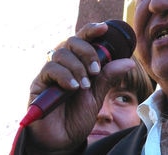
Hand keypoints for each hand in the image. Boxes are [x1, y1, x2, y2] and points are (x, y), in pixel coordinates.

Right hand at [25, 22, 134, 151]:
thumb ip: (109, 77)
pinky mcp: (38, 83)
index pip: (83, 39)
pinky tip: (74, 87)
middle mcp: (63, 63)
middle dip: (87, 52)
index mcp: (78, 62)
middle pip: (72, 41)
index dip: (92, 30)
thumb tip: (129, 62)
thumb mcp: (98, 95)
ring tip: (85, 86)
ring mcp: (50, 72)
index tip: (104, 28)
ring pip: (61, 53)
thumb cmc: (78, 115)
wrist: (63, 139)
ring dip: (77, 67)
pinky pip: (50, 69)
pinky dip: (65, 76)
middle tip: (96, 70)